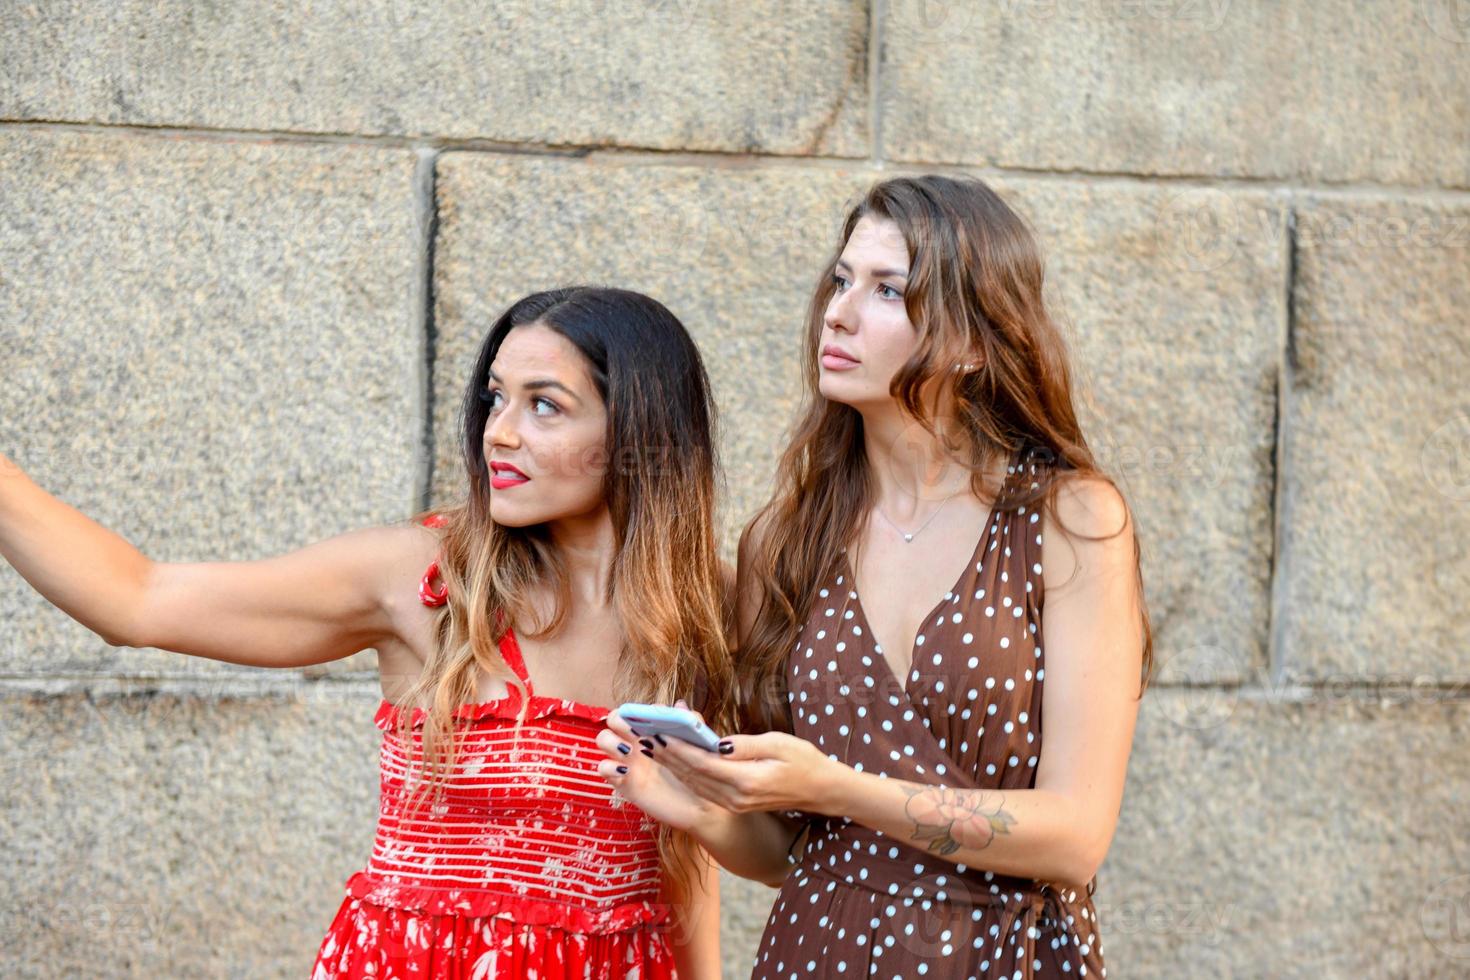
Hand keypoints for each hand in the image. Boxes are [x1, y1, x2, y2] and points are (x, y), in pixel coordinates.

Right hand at [595, 699, 729, 831]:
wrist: (698, 805)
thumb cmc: (698, 773)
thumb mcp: (698, 746)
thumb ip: (691, 724)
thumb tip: (679, 705)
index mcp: (652, 730)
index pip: (636, 710)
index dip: (638, 710)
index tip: (649, 717)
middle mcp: (636, 741)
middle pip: (614, 719)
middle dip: (619, 720)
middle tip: (634, 731)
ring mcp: (627, 760)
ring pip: (603, 739)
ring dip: (610, 740)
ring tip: (628, 751)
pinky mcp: (622, 781)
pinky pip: (603, 768)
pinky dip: (609, 767)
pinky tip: (626, 771)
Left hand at [639, 703, 843, 815]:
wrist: (822, 791)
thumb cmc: (804, 761)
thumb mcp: (778, 744)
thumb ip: (744, 745)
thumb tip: (716, 742)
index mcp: (746, 781)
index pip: (703, 763)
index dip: (679, 749)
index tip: (659, 733)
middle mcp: (737, 797)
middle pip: (694, 775)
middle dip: (668, 756)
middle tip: (645, 737)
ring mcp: (736, 804)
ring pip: (696, 784)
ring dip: (674, 766)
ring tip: (654, 747)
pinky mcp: (736, 804)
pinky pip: (705, 789)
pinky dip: (688, 774)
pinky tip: (676, 761)